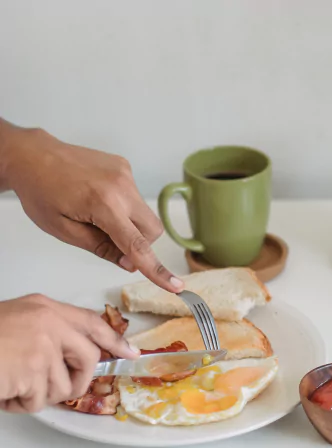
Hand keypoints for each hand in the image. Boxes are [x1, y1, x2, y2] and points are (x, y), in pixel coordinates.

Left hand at [0, 120, 182, 291]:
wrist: (32, 155)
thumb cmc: (40, 192)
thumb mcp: (64, 230)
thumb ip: (101, 248)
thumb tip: (131, 263)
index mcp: (104, 204)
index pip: (138, 245)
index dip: (157, 270)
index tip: (175, 285)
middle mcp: (121, 186)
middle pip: (152, 231)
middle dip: (139, 242)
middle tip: (108, 240)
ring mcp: (125, 174)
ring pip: (145, 214)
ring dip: (129, 223)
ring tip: (98, 215)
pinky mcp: (125, 167)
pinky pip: (135, 197)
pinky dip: (123, 206)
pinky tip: (98, 198)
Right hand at [0, 294, 137, 412]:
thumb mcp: (17, 321)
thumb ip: (47, 331)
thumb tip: (73, 354)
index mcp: (44, 307)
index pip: (91, 321)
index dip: (113, 340)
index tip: (130, 353)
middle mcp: (49, 322)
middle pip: (88, 358)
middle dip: (76, 380)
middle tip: (50, 387)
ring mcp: (43, 347)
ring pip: (63, 386)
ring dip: (37, 395)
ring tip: (11, 385)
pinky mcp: (33, 371)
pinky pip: (38, 401)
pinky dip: (19, 404)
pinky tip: (3, 392)